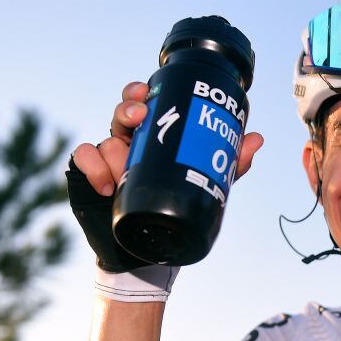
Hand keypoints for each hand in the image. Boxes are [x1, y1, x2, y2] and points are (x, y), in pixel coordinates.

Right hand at [71, 81, 264, 195]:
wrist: (150, 249)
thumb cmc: (176, 205)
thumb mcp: (204, 182)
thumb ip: (229, 163)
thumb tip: (256, 139)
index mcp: (152, 136)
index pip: (143, 104)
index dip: (140, 92)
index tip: (147, 92)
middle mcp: (128, 142)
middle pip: (122, 113)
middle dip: (128, 107)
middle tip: (140, 115)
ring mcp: (107, 158)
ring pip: (106, 139)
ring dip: (117, 151)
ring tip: (126, 171)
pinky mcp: (89, 175)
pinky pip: (84, 159)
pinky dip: (94, 168)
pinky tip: (107, 185)